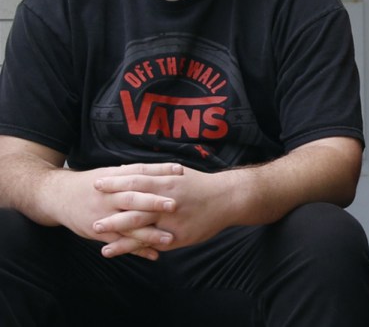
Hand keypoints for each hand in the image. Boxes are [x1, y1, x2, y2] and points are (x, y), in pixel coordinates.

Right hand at [51, 163, 182, 259]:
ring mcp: (103, 215)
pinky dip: (136, 249)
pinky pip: (120, 242)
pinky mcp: (98, 233)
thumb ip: (133, 174)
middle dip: (153, 202)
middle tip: (174, 205)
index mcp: (115, 178)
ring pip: (128, 224)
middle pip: (133, 198)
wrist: (58, 196)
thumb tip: (160, 168)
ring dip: (149, 232)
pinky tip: (154, 255)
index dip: (160, 170)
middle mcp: (109, 196)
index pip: (140, 171)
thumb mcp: (110, 173)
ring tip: (169, 238)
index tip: (180, 170)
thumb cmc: (91, 184)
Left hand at [93, 165, 234, 256]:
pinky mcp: (175, 237)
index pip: (136, 180)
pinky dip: (129, 246)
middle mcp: (167, 200)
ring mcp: (170, 219)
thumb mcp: (180, 173)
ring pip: (138, 224)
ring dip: (116, 227)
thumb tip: (132, 169)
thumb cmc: (202, 185)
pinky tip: (112, 250)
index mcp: (167, 182)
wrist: (228, 199)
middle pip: (134, 201)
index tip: (97, 181)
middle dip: (111, 205)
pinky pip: (148, 242)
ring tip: (94, 229)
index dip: (116, 181)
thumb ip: (157, 173)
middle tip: (89, 206)